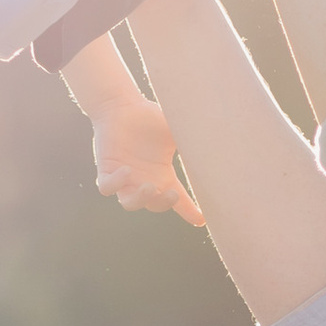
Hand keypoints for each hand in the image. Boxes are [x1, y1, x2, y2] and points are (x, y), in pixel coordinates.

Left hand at [91, 92, 202, 226]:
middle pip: (154, 205)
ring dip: (140, 200)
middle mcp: (144, 180)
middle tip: (170, 193)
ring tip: (149, 187)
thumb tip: (219, 140)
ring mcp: (124, 178)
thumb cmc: (148, 116)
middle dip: (163, 204)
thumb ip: (192, 138)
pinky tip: (126, 170)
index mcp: (162, 175)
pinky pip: (107, 187)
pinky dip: (116, 184)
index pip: (178, 200)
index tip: (200, 220)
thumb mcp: (173, 129)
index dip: (189, 212)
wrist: (121, 105)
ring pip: (129, 203)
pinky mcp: (106, 169)